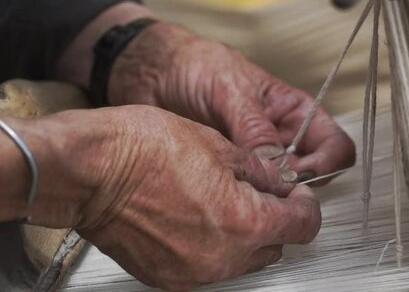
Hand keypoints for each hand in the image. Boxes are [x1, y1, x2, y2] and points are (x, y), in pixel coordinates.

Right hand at [11, 106, 320, 289]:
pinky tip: (196, 216)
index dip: (305, 204)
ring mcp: (193, 273)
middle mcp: (222, 258)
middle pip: (274, 245)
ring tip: (222, 200)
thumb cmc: (144, 150)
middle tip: (260, 191)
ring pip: (242, 259)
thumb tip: (283, 182)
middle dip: (275, 218)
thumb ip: (263, 173)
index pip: (303, 225)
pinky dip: (213, 245)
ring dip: (245, 234)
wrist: (88, 171)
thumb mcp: (220, 146)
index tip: (296, 192)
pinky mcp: (167, 277)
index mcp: (244, 223)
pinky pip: (207, 266)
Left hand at [109, 23, 354, 182]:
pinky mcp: (232, 171)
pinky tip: (229, 191)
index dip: (328, 161)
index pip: (334, 143)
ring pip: (282, 187)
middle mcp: (281, 137)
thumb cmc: (195, 65)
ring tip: (249, 189)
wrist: (151, 72)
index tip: (303, 172)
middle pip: (314, 172)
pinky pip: (251, 192)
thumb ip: (254, 127)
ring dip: (272, 193)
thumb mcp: (230, 90)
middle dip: (300, 184)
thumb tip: (277, 164)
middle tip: (274, 187)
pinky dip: (247, 197)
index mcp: (293, 110)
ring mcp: (257, 156)